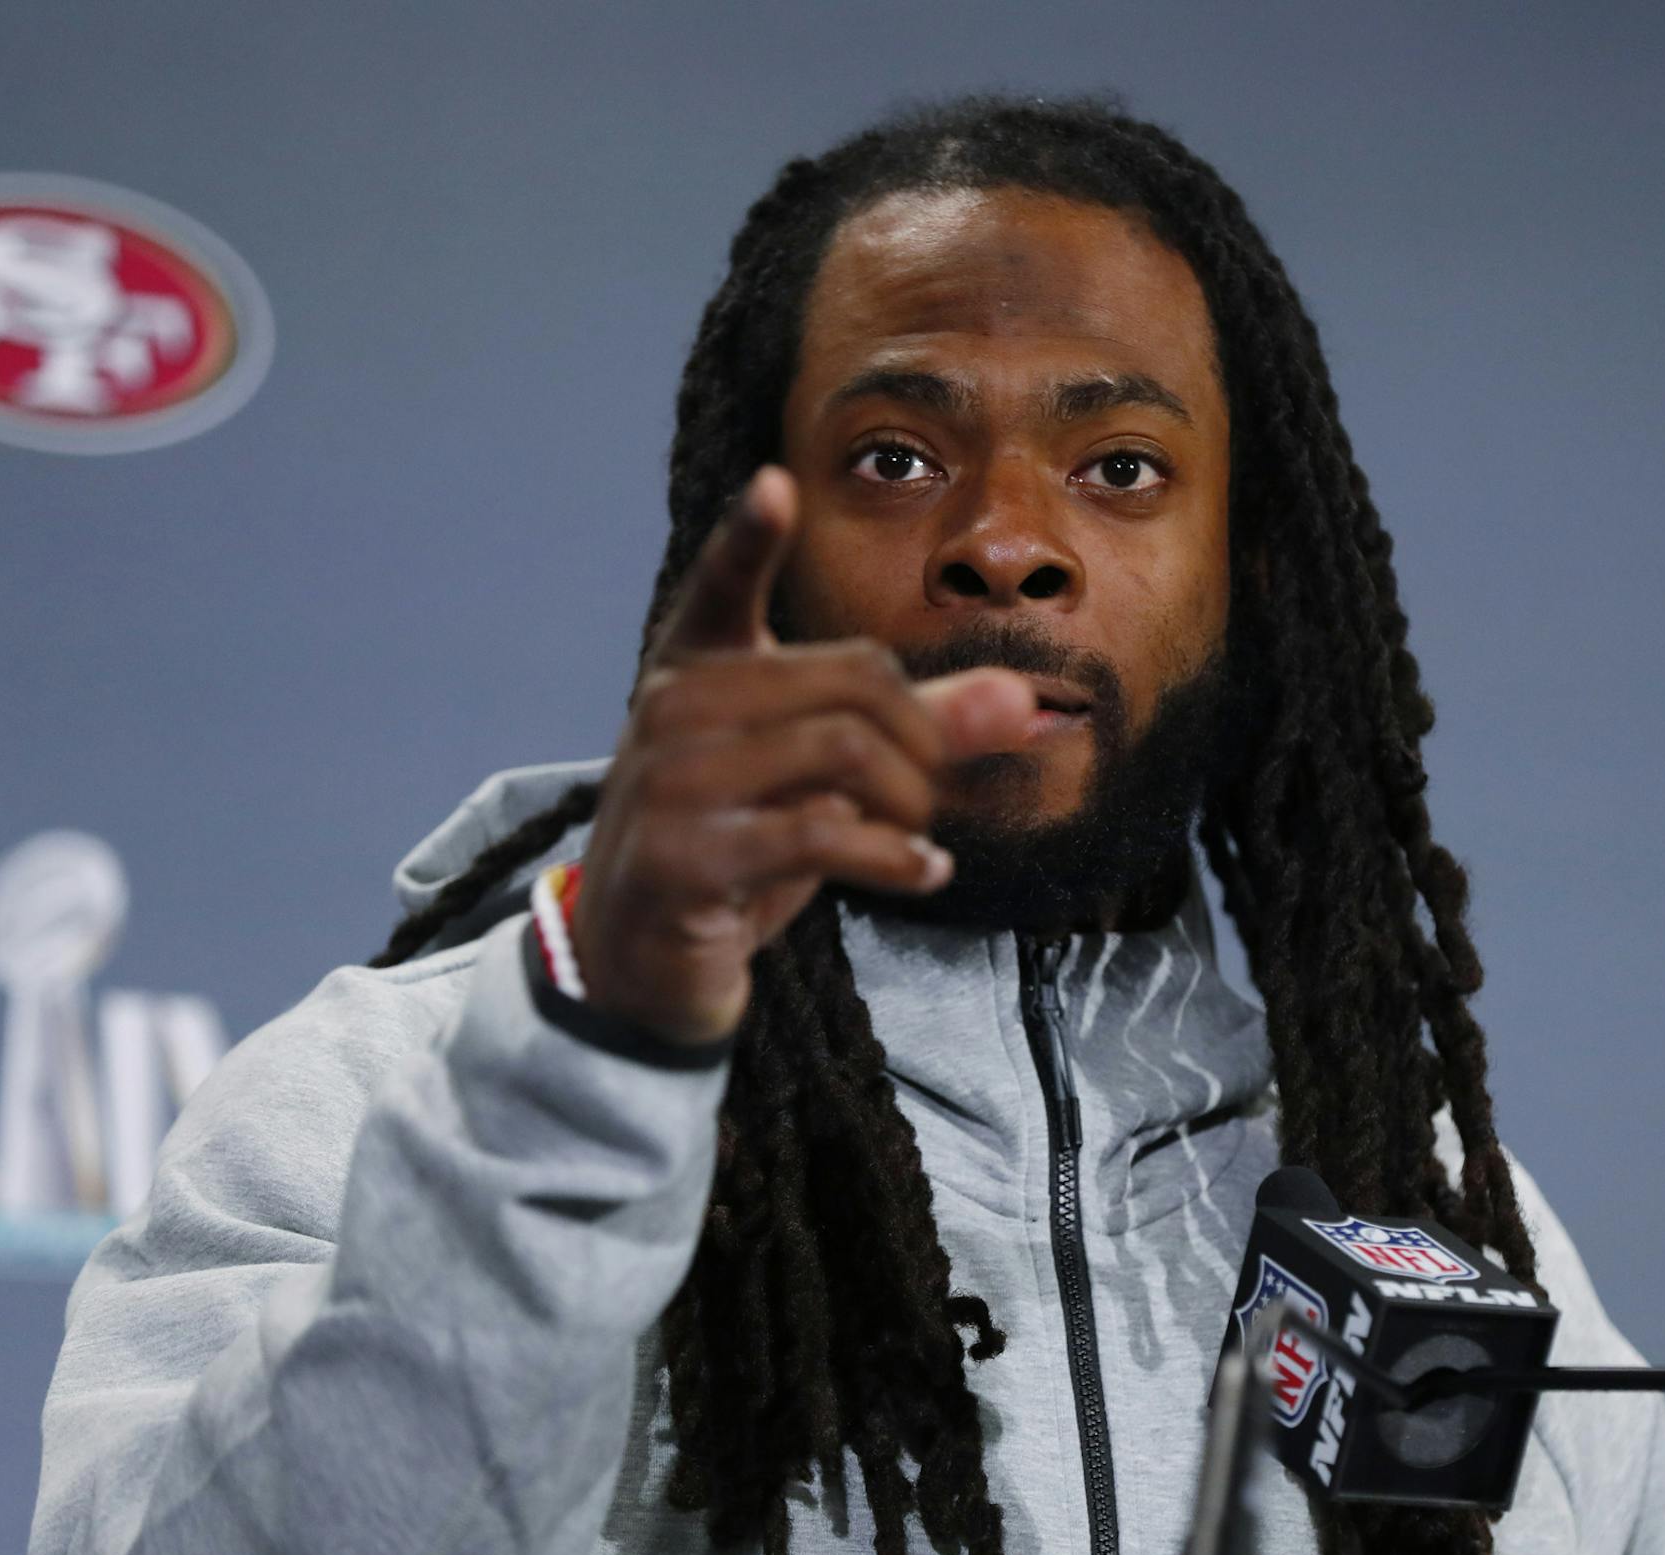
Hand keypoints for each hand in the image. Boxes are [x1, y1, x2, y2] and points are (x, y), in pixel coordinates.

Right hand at [570, 466, 1035, 1046]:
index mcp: (696, 669)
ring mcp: (671, 782)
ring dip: (912, 801)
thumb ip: (921, 728)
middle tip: (938, 791)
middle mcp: (674, 710)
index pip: (721, 587)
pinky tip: (923, 872)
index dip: (748, 536)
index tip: (775, 484)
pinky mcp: (686, 858)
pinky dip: (894, 856)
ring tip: (921, 836)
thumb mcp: (824, 777)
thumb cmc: (740, 849)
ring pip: (843, 751)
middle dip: (922, 740)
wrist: (640, 961)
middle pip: (849, 682)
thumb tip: (1023, 699)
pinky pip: (819, 834)